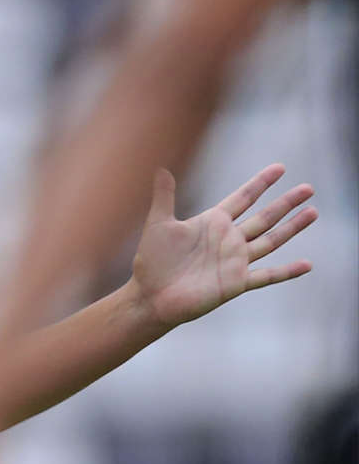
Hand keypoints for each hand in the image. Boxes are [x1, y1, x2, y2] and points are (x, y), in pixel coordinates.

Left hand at [131, 164, 314, 327]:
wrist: (150, 296)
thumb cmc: (151, 261)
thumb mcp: (159, 224)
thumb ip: (164, 196)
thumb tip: (159, 167)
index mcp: (213, 222)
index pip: (243, 198)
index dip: (261, 183)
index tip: (280, 167)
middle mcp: (228, 240)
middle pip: (264, 217)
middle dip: (286, 203)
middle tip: (308, 188)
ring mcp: (235, 261)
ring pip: (271, 240)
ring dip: (292, 227)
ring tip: (313, 212)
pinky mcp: (236, 282)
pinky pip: (268, 276)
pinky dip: (287, 271)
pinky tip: (307, 264)